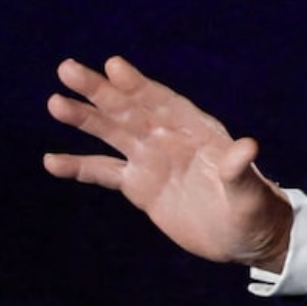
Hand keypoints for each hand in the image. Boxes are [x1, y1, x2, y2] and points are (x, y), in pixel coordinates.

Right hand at [43, 55, 294, 271]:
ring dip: (84, 118)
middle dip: (100, 91)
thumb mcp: (250, 193)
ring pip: (111, 133)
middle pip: (129, 109)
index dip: (139, 85)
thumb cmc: (255, 210)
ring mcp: (151, 160)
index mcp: (196, 131)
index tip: (113, 67)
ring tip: (55, 103)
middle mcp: (168, 138)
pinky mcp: (139, 186)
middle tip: (67, 69)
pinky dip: (78, 167)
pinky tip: (51, 160)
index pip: (163, 102)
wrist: (245, 238)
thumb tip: (247, 147)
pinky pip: (103, 172)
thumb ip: (240, 170)